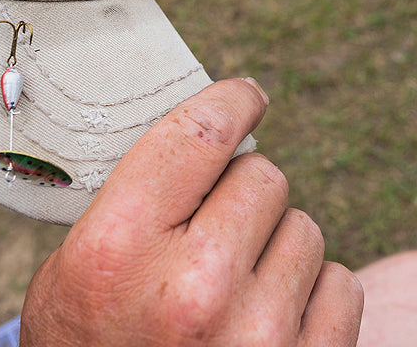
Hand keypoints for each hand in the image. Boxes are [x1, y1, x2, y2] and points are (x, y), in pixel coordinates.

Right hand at [21, 78, 362, 345]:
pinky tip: (270, 316)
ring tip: (236, 282)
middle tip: (216, 224)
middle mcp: (195, 287)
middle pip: (263, 174)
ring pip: (305, 226)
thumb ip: (134, 195)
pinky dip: (313, 291)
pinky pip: (341, 283)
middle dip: (243, 188)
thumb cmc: (90, 344)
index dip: (231, 100)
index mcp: (122, 247)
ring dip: (276, 241)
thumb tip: (205, 133)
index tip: (247, 95)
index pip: (198, 133)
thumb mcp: (75, 264)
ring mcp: (260, 336)